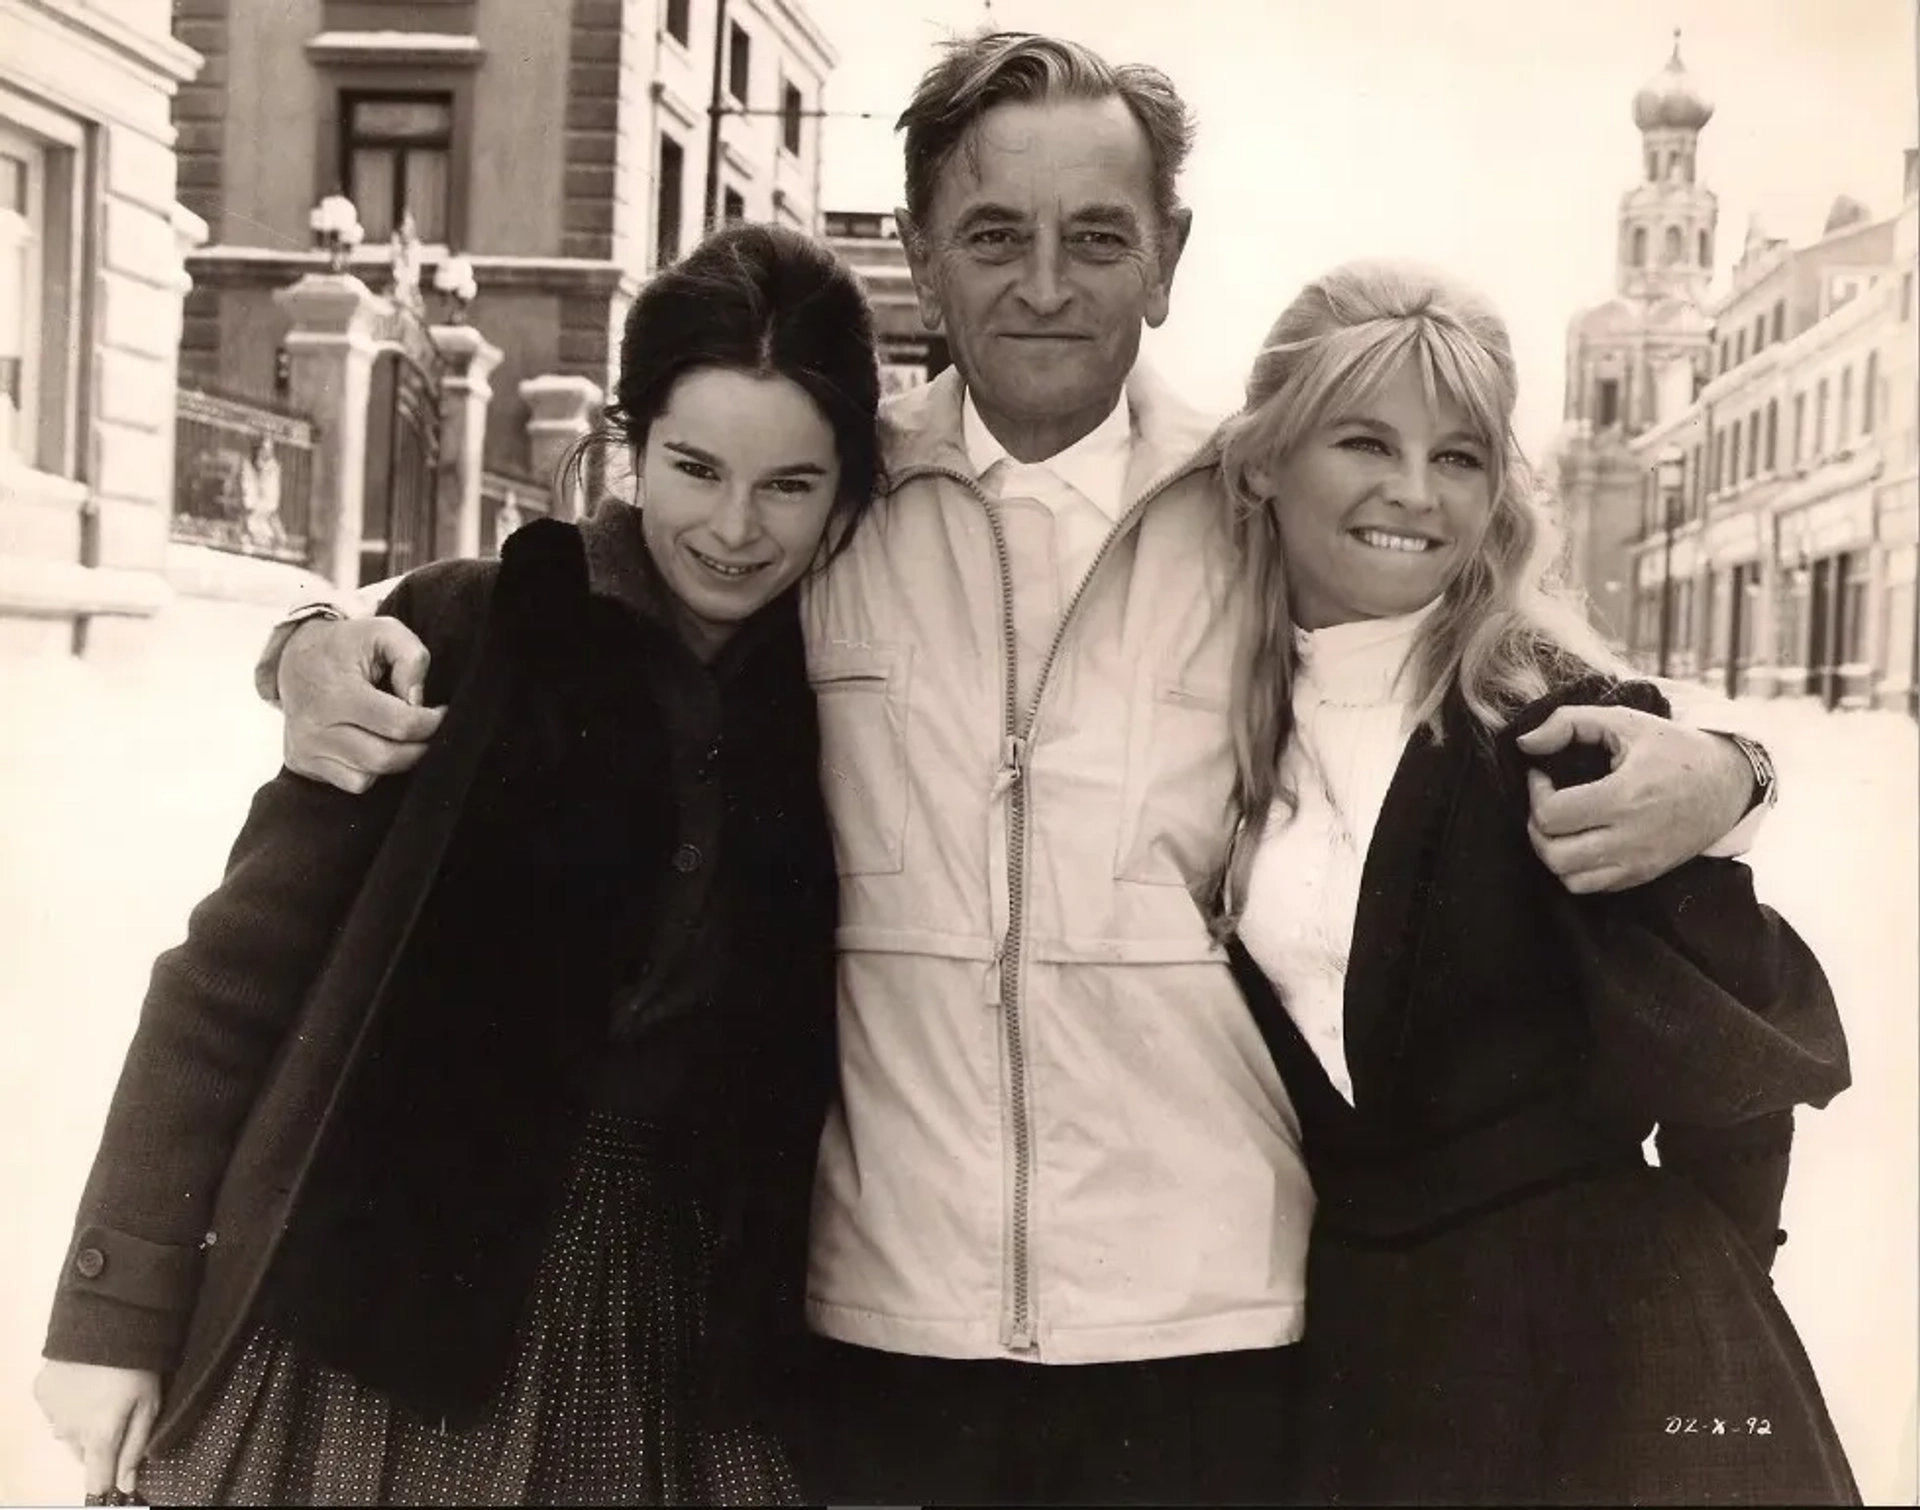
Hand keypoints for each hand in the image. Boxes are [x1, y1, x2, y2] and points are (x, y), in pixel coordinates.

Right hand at [34, 1360, 162, 1500]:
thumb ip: (135, 1449)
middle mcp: (68, 1433)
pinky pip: (55, 1411)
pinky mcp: (40, 1393)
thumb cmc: (138, 1367)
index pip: (96, 1481)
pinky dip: (68, 1404)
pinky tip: (84, 1382)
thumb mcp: (149, 1406)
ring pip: (67, 1434)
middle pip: (83, 1455)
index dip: (108, 1479)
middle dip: (99, 1445)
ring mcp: (50, 1414)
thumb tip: (125, 1486)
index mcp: (98, 1438)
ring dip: (82, 1424)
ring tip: (102, 1395)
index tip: (118, 1468)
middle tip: (118, 1416)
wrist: (106, 1324)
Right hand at [280, 616, 444, 791]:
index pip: (400, 725)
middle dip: (418, 747)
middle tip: (427, 730)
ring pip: (369, 778)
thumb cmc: (347, 644)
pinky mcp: (302, 763)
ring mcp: (306, 749)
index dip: (432, 722)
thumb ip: (411, 658)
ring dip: (394, 760)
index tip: (441, 712)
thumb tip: (417, 701)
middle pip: (386, 758)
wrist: (294, 656)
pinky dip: (371, 770)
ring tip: (398, 734)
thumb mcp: (384, 631)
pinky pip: (352, 783)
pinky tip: (373, 744)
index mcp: (337, 694)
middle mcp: (315, 727)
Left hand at [1516, 705, 1752, 893]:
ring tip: (1561, 822)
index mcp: (1626, 797)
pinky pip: (1592, 887)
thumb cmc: (1674, 750)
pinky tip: (1581, 838)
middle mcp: (1632, 838)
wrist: (1728, 784)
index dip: (1535, 793)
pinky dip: (1575, 868)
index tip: (1542, 774)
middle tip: (1546, 801)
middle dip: (1536, 825)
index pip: (1552, 814)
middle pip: (1553, 853)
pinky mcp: (1643, 875)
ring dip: (1552, 850)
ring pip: (1568, 877)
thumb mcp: (1624, 721)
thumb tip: (1525, 743)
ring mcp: (1638, 862)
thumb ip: (1569, 722)